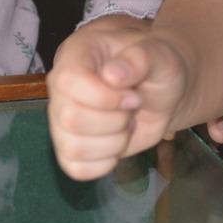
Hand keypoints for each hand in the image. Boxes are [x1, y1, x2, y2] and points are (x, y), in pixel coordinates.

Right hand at [47, 15, 193, 181]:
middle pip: (70, 118)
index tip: (134, 98)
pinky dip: (105, 164)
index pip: (69, 80)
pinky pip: (77, 168)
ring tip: (126, 124)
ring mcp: (61, 119)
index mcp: (76, 55)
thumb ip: (140, 59)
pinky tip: (118, 144)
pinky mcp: (70, 147)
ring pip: (73, 148)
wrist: (161, 91)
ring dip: (113, 143)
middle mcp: (60, 88)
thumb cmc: (156, 67)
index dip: (104, 97)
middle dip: (115, 121)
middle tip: (132, 109)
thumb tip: (113, 75)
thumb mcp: (159, 54)